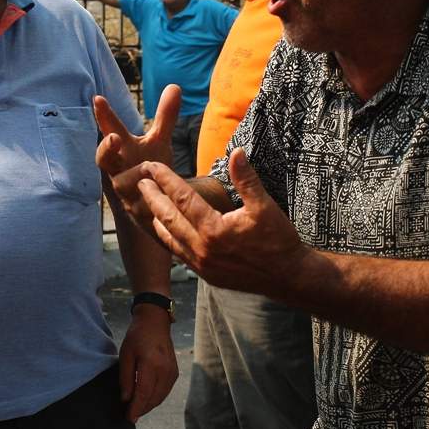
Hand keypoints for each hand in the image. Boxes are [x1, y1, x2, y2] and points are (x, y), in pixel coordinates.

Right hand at [95, 86, 178, 230]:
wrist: (153, 205)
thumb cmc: (150, 167)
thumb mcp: (158, 141)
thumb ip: (165, 117)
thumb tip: (175, 86)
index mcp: (122, 149)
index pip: (109, 130)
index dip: (104, 116)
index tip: (99, 99)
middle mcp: (117, 169)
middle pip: (104, 160)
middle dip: (106, 149)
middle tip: (113, 138)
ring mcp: (124, 191)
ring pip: (122, 184)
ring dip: (136, 176)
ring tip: (149, 168)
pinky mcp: (134, 211)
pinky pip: (139, 206)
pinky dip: (148, 201)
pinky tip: (160, 196)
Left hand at [118, 305, 177, 421]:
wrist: (155, 322)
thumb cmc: (137, 336)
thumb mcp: (125, 355)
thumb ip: (126, 378)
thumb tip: (126, 399)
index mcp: (151, 364)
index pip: (144, 393)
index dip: (136, 408)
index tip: (129, 418)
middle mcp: (165, 369)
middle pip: (154, 398)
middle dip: (142, 409)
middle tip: (130, 416)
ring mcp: (172, 371)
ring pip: (161, 397)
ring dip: (149, 405)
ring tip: (137, 409)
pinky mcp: (175, 372)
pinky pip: (165, 390)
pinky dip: (156, 398)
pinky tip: (147, 399)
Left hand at [137, 148, 305, 296]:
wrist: (288, 277)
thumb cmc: (278, 240)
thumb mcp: (265, 206)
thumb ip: (246, 179)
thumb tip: (235, 152)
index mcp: (214, 230)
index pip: (182, 199)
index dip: (165, 180)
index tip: (152, 167)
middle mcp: (202, 249)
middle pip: (167, 218)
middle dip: (152, 198)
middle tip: (139, 181)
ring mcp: (201, 265)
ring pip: (169, 239)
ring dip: (155, 219)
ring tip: (146, 204)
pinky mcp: (206, 275)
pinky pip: (178, 254)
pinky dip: (168, 239)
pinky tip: (165, 230)